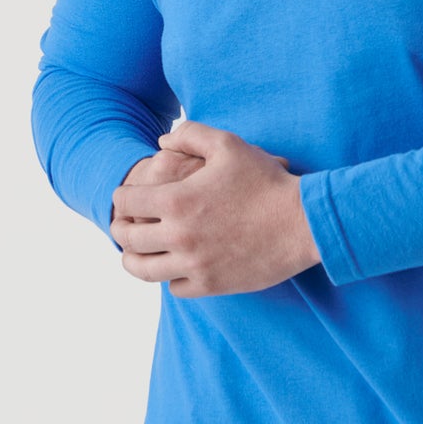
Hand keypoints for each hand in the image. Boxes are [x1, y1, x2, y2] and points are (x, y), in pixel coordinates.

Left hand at [109, 121, 319, 297]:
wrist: (302, 222)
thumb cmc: (266, 181)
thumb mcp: (229, 145)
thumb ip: (191, 135)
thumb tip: (162, 140)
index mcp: (177, 200)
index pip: (126, 202)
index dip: (121, 197)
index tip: (125, 197)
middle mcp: (179, 236)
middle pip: (128, 239)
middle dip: (120, 229)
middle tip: (123, 225)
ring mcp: (194, 264)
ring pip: (144, 270)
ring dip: (134, 260)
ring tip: (136, 254)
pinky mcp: (211, 284)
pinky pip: (175, 288)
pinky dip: (170, 278)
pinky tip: (176, 267)